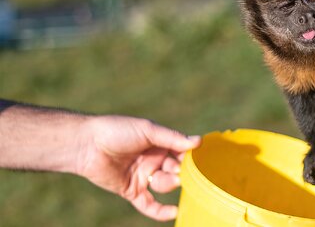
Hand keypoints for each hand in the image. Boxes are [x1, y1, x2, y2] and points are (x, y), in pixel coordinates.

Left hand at [75, 115, 200, 220]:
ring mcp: (143, 176)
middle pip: (175, 170)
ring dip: (168, 184)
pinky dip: (160, 211)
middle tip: (180, 172)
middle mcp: (153, 160)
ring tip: (167, 180)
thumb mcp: (147, 130)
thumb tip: (197, 142)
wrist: (86, 144)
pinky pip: (149, 204)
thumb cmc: (116, 130)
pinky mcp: (131, 191)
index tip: (199, 161)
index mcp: (159, 143)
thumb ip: (172, 138)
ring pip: (164, 186)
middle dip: (180, 172)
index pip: (182, 152)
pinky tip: (173, 212)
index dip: (190, 157)